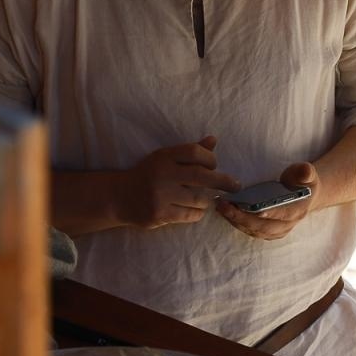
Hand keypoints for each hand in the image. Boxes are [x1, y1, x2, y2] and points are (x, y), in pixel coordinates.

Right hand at [116, 135, 240, 229]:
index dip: (210, 159)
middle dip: (224, 181)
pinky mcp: (160, 214)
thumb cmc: (148, 175)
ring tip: (203, 198)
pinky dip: (197, 212)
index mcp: (164, 157)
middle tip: (236, 186)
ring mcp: (160, 195)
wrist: (119, 197)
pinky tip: (194, 209)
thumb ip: (189, 152)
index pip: (195, 153)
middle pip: (202, 176)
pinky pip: (191, 215)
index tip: (215, 165)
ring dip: (206, 200)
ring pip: (199, 198)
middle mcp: (162, 174)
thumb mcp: (165, 158)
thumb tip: (213, 140)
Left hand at [218, 161, 317, 240]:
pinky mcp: (267, 233)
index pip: (283, 214)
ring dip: (236, 221)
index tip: (256, 210)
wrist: (303, 196)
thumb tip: (305, 171)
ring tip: (221, 207)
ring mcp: (276, 231)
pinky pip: (250, 231)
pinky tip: (225, 212)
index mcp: (298, 210)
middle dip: (243, 217)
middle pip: (264, 226)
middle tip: (225, 206)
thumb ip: (305, 172)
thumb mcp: (307, 174)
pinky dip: (237, 223)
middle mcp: (287, 225)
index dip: (270, 213)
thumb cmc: (302, 182)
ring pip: (255, 231)